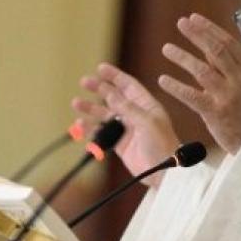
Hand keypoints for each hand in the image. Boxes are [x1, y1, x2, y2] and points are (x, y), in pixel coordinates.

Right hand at [73, 63, 179, 185]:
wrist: (164, 172)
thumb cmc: (162, 145)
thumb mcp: (147, 122)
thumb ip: (127, 108)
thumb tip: (110, 93)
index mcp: (146, 105)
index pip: (128, 85)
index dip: (115, 76)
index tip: (100, 68)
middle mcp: (135, 115)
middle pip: (114, 97)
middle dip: (99, 89)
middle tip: (84, 81)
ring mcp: (127, 130)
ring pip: (105, 115)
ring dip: (91, 108)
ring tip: (76, 102)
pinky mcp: (120, 144)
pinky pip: (102, 133)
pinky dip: (91, 129)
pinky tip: (81, 124)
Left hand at [158, 13, 240, 153]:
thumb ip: (227, 66)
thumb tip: (207, 43)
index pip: (228, 43)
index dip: (209, 28)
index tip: (193, 18)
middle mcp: (240, 81)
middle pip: (215, 51)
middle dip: (197, 34)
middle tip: (180, 23)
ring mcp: (228, 97)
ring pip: (201, 70)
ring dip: (182, 57)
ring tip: (166, 48)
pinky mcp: (215, 113)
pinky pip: (191, 96)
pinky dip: (176, 87)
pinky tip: (162, 79)